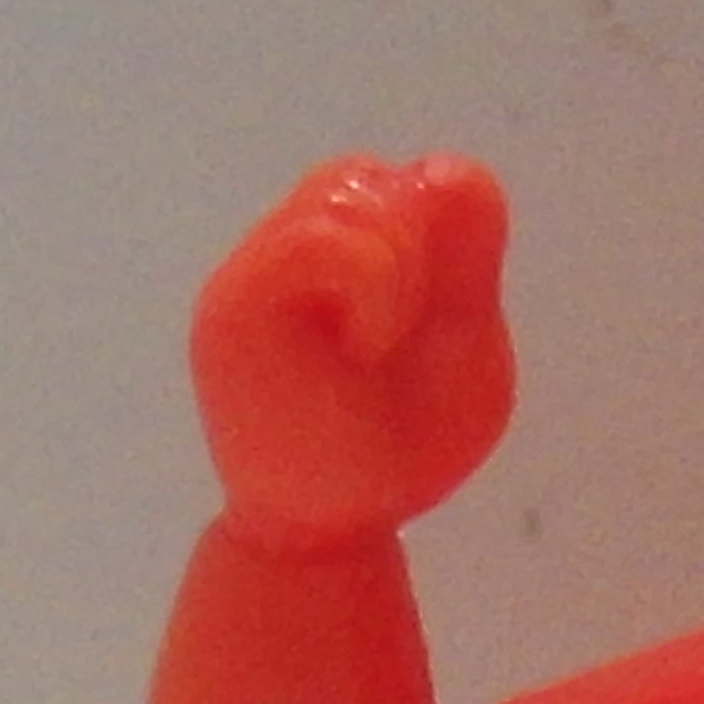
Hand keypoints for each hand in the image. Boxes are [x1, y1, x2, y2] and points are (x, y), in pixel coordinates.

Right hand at [190, 153, 517, 550]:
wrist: (332, 535)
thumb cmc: (396, 454)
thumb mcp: (463, 351)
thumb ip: (469, 264)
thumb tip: (444, 167)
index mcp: (341, 257)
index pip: (393, 183)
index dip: (433, 222)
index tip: (433, 306)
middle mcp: (284, 252)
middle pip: (361, 178)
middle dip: (413, 241)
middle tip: (406, 330)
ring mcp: (253, 276)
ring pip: (339, 196)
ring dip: (394, 264)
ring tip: (384, 342)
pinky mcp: (234, 309)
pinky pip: (313, 244)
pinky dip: (370, 280)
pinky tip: (372, 339)